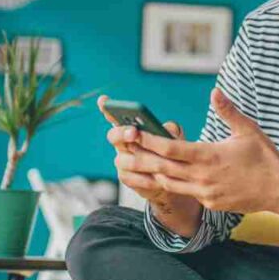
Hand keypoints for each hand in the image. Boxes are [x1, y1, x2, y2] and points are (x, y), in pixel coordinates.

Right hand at [98, 95, 197, 212]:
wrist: (173, 178)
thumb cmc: (171, 152)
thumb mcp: (174, 138)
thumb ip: (170, 131)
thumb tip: (167, 130)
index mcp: (131, 129)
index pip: (115, 116)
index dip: (107, 108)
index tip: (104, 100)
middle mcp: (122, 143)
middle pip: (113, 136)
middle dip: (122, 133)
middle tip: (133, 132)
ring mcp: (122, 161)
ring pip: (124, 159)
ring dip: (143, 159)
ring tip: (159, 161)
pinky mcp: (126, 178)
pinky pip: (132, 178)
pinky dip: (147, 178)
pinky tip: (159, 179)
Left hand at [132, 88, 278, 213]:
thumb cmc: (265, 157)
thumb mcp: (247, 130)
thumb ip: (228, 111)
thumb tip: (215, 92)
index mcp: (210, 156)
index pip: (171, 148)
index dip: (150, 140)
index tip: (133, 132)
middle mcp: (203, 176)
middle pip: (162, 168)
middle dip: (140, 158)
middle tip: (120, 150)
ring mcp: (205, 192)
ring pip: (168, 183)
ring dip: (149, 173)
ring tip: (132, 163)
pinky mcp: (210, 202)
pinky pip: (184, 192)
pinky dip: (169, 183)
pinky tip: (160, 176)